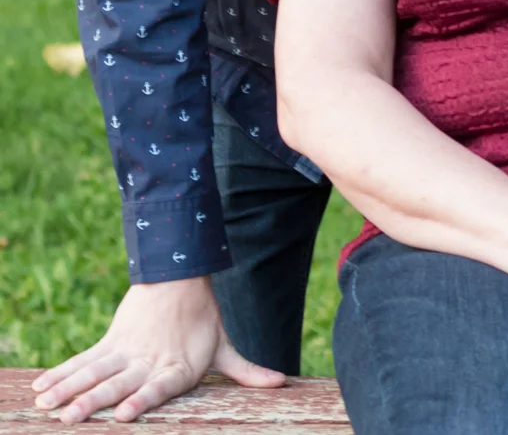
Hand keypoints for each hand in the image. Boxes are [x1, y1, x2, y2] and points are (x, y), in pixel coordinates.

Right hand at [30, 278, 284, 422]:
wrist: (181, 276)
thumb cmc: (203, 320)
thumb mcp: (224, 346)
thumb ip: (246, 370)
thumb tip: (280, 383)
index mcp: (176, 367)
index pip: (158, 388)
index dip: (142, 400)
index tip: (126, 414)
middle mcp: (148, 362)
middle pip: (118, 384)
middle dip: (94, 401)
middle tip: (72, 417)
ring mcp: (126, 352)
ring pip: (95, 372)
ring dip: (70, 388)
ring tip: (49, 405)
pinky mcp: (111, 342)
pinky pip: (83, 360)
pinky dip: (61, 374)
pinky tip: (41, 388)